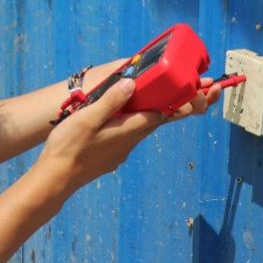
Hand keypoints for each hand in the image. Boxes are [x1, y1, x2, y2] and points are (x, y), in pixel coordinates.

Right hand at [35, 78, 221, 196]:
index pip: (164, 112)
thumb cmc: (69, 148)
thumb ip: (111, 101)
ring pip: (148, 125)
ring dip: (164, 111)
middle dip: (185, 105)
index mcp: (129, 130)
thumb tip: (133, 83)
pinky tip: (135, 114)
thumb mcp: (88, 118)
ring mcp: (123, 148)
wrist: (55, 179)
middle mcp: (131, 140)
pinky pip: (134, 132)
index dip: (184, 100)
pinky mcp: (113, 153)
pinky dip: (144, 119)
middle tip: (207, 95)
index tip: (204, 92)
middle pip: (163, 119)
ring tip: (176, 98)